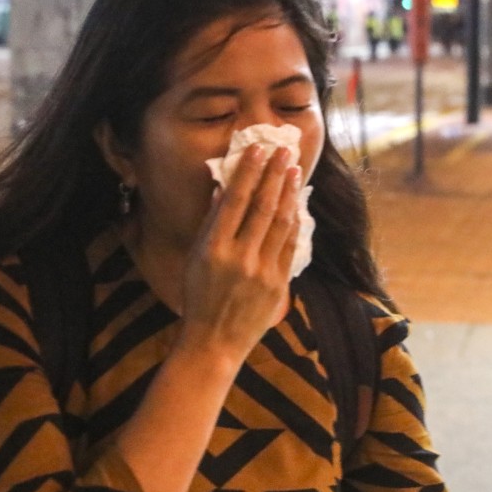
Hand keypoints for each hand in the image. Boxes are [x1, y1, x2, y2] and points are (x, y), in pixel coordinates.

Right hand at [177, 144, 301, 360]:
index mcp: (213, 249)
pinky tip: (295, 203)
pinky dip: (293, 222)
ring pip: (280, 223)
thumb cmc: (198, 297)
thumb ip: (211, 222)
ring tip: (292, 170)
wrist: (213, 342)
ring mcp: (262, 272)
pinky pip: (289, 245)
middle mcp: (239, 258)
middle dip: (274, 175)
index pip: (235, 201)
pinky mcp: (278, 284)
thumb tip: (224, 188)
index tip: (257, 149)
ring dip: (288, 193)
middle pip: (262, 207)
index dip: (248, 172)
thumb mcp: (195, 258)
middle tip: (283, 150)